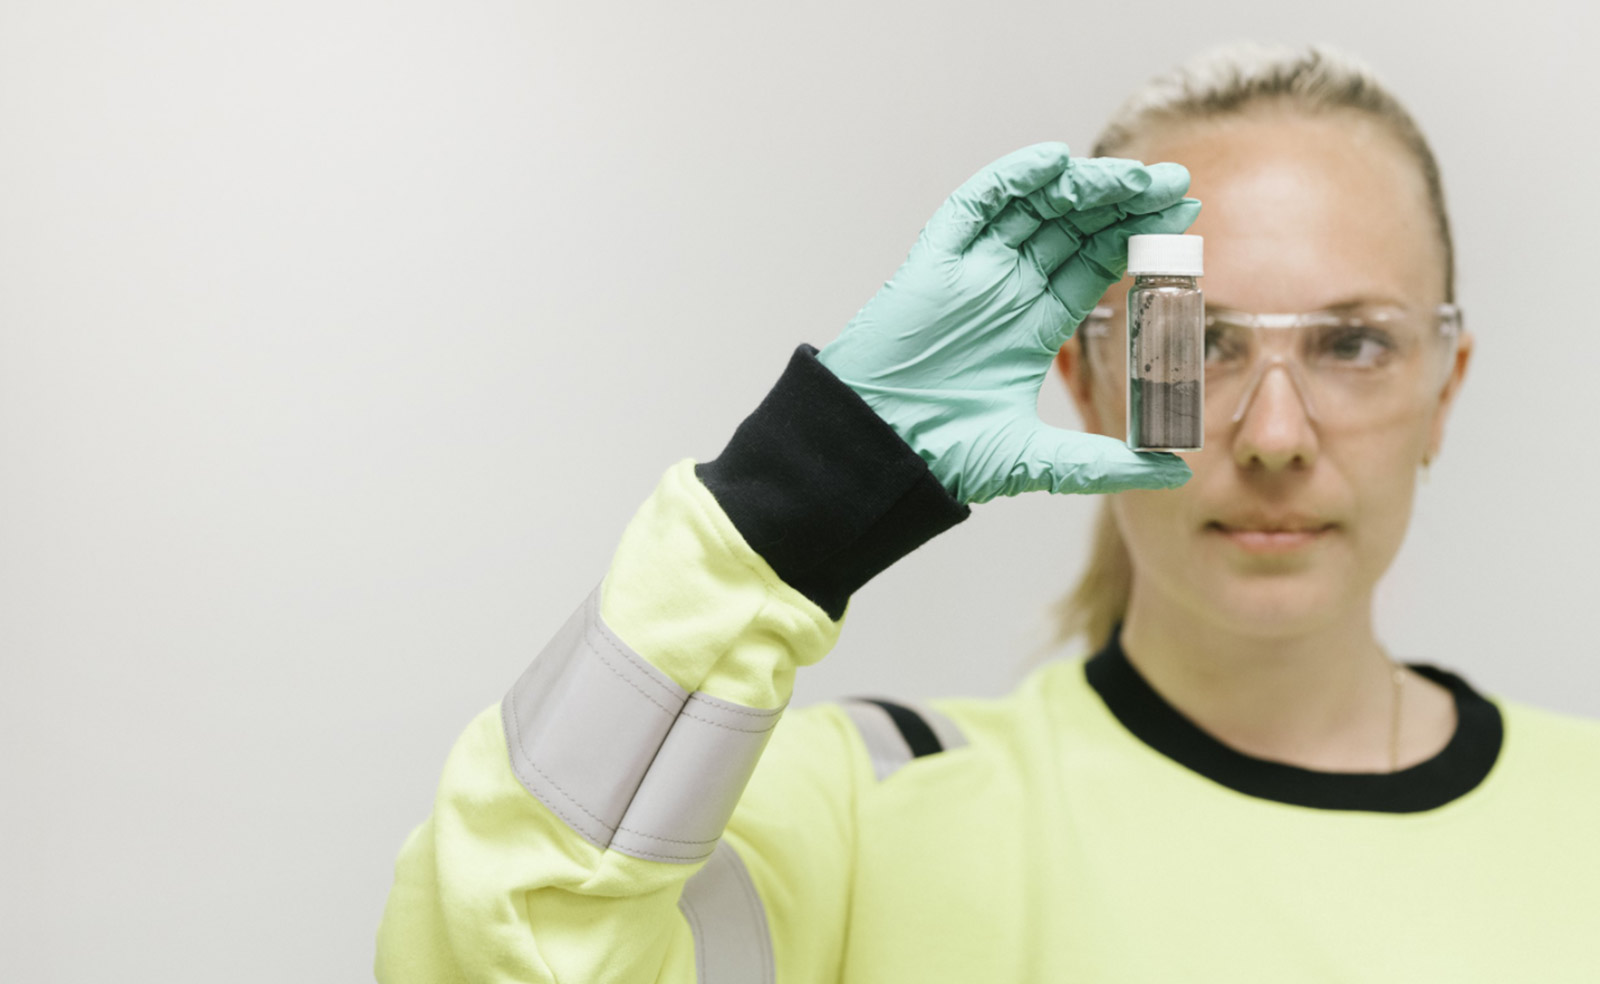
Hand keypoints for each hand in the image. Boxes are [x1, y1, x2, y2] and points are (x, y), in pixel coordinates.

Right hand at [817, 142, 1200, 504]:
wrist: (879, 454)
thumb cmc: (943, 456)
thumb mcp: (1041, 461)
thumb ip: (1107, 464)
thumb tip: (1175, 476)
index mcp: (1032, 326)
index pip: (1094, 264)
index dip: (1137, 237)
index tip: (1184, 215)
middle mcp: (1004, 290)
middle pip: (1073, 228)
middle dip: (1124, 202)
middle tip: (1174, 182)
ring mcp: (969, 271)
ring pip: (1034, 209)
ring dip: (1083, 186)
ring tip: (1133, 175)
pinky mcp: (932, 261)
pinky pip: (974, 205)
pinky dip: (1011, 179)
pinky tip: (1055, 162)